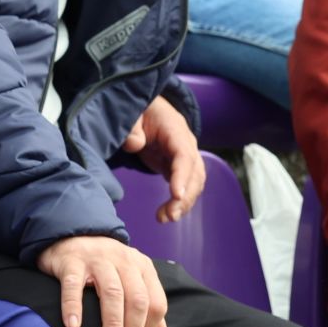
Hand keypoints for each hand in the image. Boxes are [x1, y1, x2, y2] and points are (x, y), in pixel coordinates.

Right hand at [36, 234, 168, 326]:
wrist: (70, 235)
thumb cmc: (103, 266)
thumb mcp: (130, 278)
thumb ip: (146, 303)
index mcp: (143, 267)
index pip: (156, 302)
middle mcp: (124, 261)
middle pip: (137, 300)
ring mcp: (98, 259)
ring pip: (112, 294)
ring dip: (112, 324)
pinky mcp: (72, 262)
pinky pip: (74, 286)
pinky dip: (74, 306)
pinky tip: (74, 326)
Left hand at [122, 95, 204, 222]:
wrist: (148, 107)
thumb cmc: (140, 110)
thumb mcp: (132, 113)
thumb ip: (132, 127)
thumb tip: (135, 144)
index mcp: (176, 130)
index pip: (184, 156)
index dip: (182, 176)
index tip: (176, 196)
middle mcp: (187, 145)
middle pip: (195, 174)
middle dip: (185, 197)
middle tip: (169, 216)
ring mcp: (186, 157)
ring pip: (194, 184)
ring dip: (184, 204)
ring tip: (165, 219)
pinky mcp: (179, 167)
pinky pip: (186, 187)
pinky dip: (179, 202)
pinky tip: (167, 215)